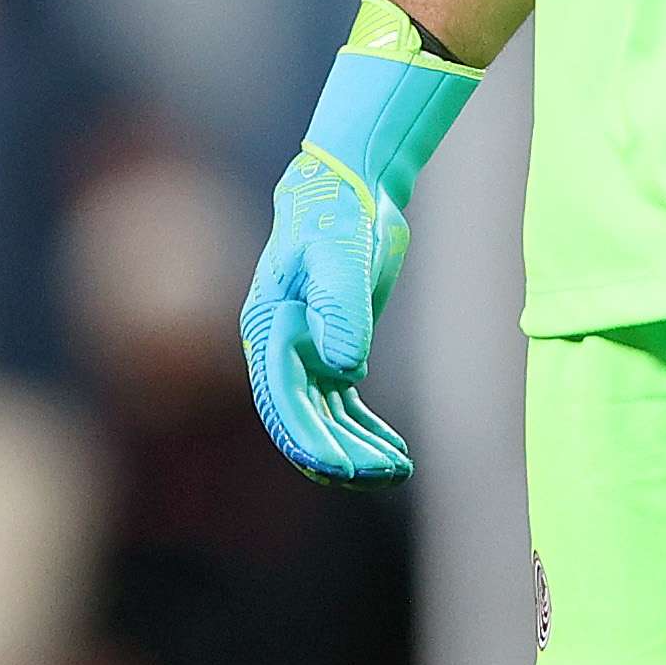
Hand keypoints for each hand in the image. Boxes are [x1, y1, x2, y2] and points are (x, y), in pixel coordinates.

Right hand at [243, 146, 412, 480]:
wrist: (346, 190)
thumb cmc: (336, 216)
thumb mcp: (340, 256)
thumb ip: (341, 309)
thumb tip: (346, 371)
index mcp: (267, 330)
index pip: (283, 399)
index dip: (310, 438)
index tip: (342, 467)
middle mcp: (277, 350)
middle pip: (302, 420)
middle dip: (339, 455)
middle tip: (385, 474)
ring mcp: (303, 355)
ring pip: (324, 421)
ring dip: (357, 451)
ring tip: (398, 469)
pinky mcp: (330, 353)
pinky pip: (343, 408)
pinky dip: (366, 433)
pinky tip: (395, 453)